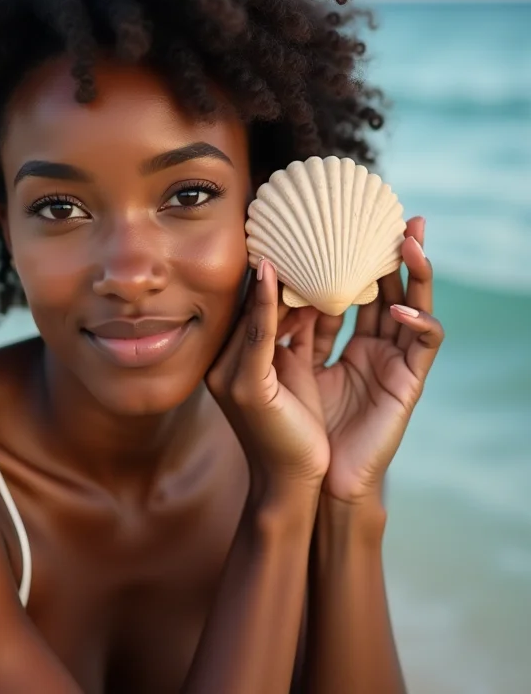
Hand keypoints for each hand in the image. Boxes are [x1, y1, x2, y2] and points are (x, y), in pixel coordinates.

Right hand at [205, 258, 329, 499]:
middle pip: (252, 306)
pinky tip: (271, 271)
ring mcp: (231, 373)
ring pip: (253, 314)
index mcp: (236, 361)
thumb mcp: (290, 376)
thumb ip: (288, 341)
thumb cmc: (294, 431)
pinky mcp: (246, 385)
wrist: (291, 483)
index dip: (270, 275)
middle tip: (292, 229)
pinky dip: (266, 303)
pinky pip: (259, 335)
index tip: (289, 240)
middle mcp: (226, 362)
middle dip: (274, 268)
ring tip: (286, 237)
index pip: (254, 309)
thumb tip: (301, 300)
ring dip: (270, 277)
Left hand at [290, 216, 444, 503]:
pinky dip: (419, 321)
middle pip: (383, 289)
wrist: (304, 480)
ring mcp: (389, 363)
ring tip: (409, 239)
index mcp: (334, 343)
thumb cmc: (285, 428)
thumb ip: (279, 328)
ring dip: (415, 272)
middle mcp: (365, 347)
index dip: (345, 260)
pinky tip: (400, 308)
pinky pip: (424, 343)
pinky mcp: (406, 382)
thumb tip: (271, 278)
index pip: (346, 290)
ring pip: (411, 305)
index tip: (339, 226)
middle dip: (387, 254)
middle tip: (390, 214)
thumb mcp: (275, 367)